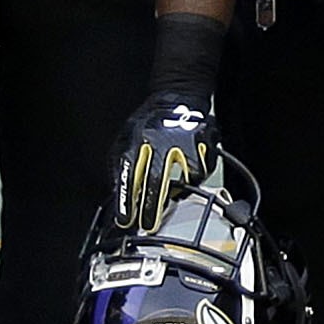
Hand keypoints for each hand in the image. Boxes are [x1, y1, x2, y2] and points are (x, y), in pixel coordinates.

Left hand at [108, 94, 219, 229]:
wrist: (179, 100)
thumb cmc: (149, 124)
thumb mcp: (125, 140)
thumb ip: (121, 166)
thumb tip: (118, 194)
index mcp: (137, 141)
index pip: (130, 176)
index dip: (127, 201)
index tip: (126, 220)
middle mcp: (162, 141)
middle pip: (156, 181)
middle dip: (151, 207)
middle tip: (148, 224)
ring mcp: (186, 142)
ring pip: (184, 178)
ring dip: (176, 194)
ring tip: (170, 200)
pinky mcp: (205, 144)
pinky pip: (201, 171)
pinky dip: (193, 180)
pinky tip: (185, 181)